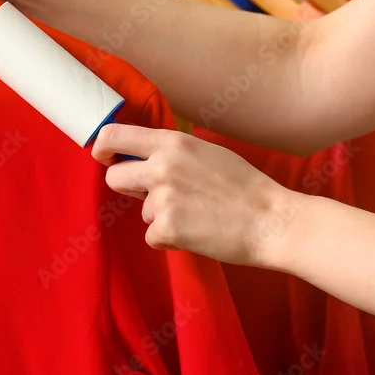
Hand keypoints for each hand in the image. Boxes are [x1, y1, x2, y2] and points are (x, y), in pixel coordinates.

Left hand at [92, 124, 301, 266]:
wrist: (272, 220)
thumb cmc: (244, 187)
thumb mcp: (206, 152)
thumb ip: (172, 152)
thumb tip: (143, 156)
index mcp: (171, 143)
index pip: (114, 135)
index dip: (102, 147)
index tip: (103, 157)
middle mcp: (162, 166)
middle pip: (115, 177)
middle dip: (129, 189)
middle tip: (156, 196)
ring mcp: (162, 198)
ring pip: (140, 210)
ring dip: (160, 216)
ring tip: (196, 214)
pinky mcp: (167, 228)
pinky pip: (152, 236)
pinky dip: (171, 239)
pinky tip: (198, 232)